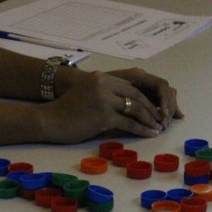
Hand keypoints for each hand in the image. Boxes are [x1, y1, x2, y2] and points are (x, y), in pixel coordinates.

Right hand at [35, 70, 177, 143]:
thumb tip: (129, 108)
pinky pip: (129, 123)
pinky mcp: (103, 116)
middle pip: (137, 95)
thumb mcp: (89, 95)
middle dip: (152, 108)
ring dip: (150, 119)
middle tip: (163, 119)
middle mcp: (104, 84)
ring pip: (136, 108)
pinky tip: (150, 134)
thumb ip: (107, 96)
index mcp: (101, 77)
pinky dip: (142, 129)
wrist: (48, 120)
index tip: (155, 108)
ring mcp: (103, 99)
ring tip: (159, 128)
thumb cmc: (67, 113)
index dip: (146, 98)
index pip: (131, 86)